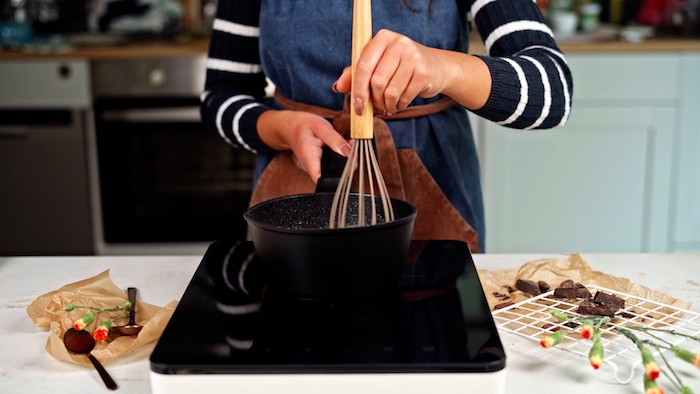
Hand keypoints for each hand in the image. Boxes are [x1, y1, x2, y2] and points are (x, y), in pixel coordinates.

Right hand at [257, 110, 350, 182]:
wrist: (291, 126)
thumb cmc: (303, 125)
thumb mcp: (321, 127)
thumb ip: (335, 139)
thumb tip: (349, 152)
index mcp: (308, 157)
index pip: (322, 179)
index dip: (339, 177)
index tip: (350, 165)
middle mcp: (309, 167)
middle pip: (330, 176)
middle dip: (346, 166)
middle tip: (352, 150)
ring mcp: (312, 168)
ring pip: (331, 172)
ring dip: (343, 161)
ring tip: (346, 146)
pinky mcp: (316, 166)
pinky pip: (329, 167)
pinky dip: (338, 159)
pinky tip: (340, 149)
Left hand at [333, 29, 490, 114]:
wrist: (437, 68)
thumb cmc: (401, 67)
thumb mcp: (377, 66)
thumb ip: (355, 74)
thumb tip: (338, 86)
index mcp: (382, 38)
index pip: (363, 65)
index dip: (357, 89)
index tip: (358, 106)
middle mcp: (399, 43)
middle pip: (376, 81)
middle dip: (375, 100)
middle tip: (377, 108)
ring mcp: (413, 56)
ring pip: (390, 91)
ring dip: (387, 105)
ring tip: (389, 106)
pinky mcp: (424, 71)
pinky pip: (404, 97)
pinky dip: (399, 106)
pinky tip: (400, 103)